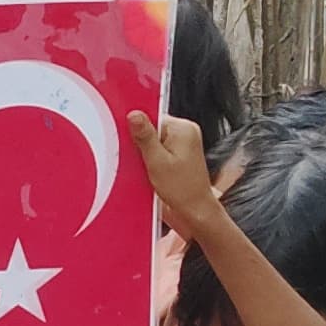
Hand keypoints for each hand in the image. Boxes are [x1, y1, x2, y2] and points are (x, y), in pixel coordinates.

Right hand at [131, 111, 221, 227]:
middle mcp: (185, 132)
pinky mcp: (179, 154)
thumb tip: (134, 115)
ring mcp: (183, 143)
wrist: (195, 211)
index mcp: (183, 129)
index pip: (152, 117)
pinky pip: (158, 149)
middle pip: (152, 128)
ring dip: (145, 154)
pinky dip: (150, 159)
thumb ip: (145, 137)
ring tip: (149, 169)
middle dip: (141, 144)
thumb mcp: (157, 162)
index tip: (130, 144)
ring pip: (153, 140)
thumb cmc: (183, 191)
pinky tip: (152, 172)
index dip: (137, 130)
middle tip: (142, 161)